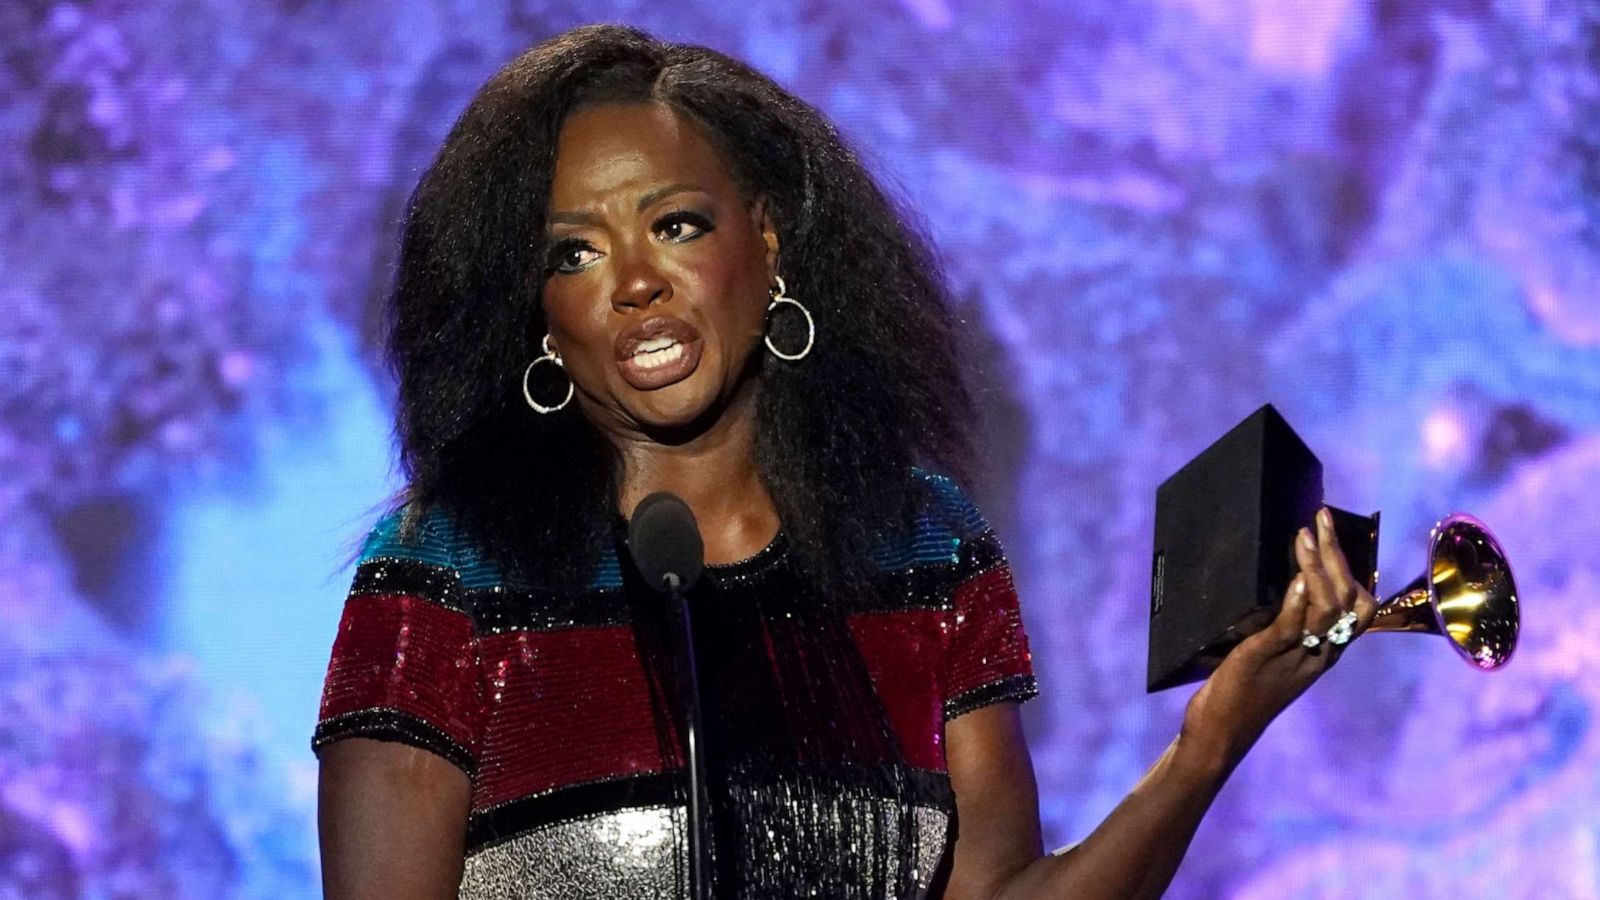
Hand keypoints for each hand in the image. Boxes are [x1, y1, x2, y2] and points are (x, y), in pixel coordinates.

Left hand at [1179, 507, 1378, 769]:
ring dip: (1318, 567)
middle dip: (1338, 554)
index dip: (1354, 570)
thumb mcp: (1271, 655)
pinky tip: (1299, 577)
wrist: (1220, 734)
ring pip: (1326, 608)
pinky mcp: (1263, 658)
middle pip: (1349, 600)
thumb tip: (1284, 586)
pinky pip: (1292, 627)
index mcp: (1324, 653)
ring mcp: (1293, 657)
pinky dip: (1299, 600)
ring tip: (1305, 536)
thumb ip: (1284, 627)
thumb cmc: (1240, 692)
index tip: (1336, 535)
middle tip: (1321, 518)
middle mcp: (1319, 655)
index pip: (1360, 609)